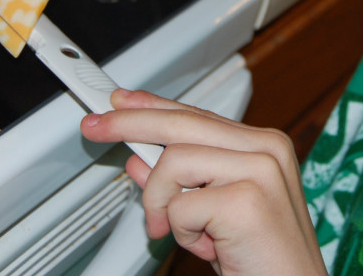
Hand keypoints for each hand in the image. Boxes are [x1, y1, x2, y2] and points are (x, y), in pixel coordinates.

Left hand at [80, 89, 328, 275]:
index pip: (196, 114)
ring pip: (174, 162)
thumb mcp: (211, 214)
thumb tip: (139, 157)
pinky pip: (181, 205)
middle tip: (95, 128)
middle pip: (181, 123)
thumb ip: (180, 182)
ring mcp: (261, 171)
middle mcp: (267, 149)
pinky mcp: (247, 200)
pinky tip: (209, 248)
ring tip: (183, 234)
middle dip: (128, 124)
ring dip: (162, 205)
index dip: (152, 107)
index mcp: (264, 145)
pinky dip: (183, 234)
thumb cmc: (261, 261)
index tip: (120, 102)